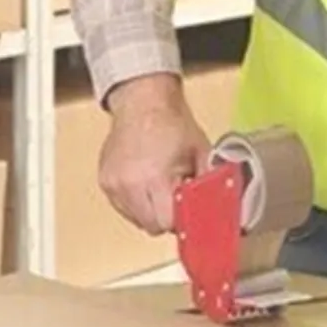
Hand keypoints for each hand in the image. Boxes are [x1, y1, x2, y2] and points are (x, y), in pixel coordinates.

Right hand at [98, 74, 210, 234]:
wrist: (144, 101)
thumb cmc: (172, 122)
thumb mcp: (201, 152)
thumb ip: (210, 183)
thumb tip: (221, 206)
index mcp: (154, 177)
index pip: (167, 222)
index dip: (182, 220)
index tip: (190, 212)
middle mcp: (129, 184)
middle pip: (151, 226)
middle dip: (167, 216)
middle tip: (177, 195)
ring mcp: (113, 184)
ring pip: (136, 219)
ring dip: (151, 210)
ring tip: (161, 185)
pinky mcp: (104, 182)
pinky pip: (123, 207)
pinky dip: (136, 202)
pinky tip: (147, 183)